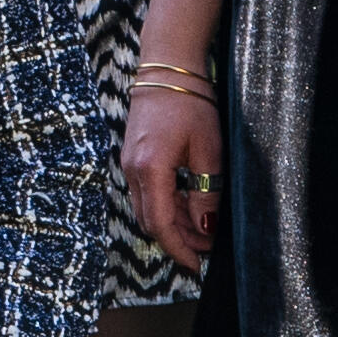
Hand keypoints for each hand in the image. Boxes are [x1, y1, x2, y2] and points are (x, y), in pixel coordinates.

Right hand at [123, 0, 234, 269]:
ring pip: (148, 209)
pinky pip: (147, 193)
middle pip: (151, 221)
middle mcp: (133, 171)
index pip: (161, 225)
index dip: (179, 250)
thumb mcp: (208, 151)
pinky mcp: (133, 159)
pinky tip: (190, 204)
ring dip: (173, 223)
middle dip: (178, 240)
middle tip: (208, 249)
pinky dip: (167, 205)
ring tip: (204, 227)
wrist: (167, 70)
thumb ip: (206, 193)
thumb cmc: (190, 104)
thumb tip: (207, 230)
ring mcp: (129, 165)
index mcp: (151, 170)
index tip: (198, 266)